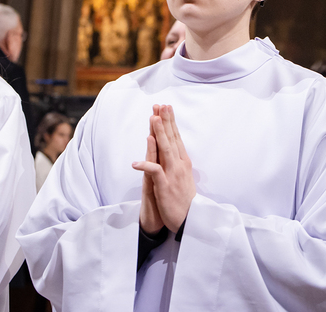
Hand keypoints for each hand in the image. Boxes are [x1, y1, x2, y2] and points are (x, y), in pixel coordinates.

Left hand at [132, 104, 194, 232]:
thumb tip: (174, 146)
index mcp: (183, 161)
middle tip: (161, 105)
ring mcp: (172, 175)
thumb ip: (177, 160)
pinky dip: (146, 166)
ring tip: (153, 119)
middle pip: (171, 139)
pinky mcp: (165, 187)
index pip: (176, 137)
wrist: (189, 219)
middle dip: (165, 121)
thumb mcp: (183, 175)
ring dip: (159, 134)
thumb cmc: (184, 198)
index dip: (170, 122)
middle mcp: (179, 164)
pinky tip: (136, 162)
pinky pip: (154, 173)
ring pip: (165, 150)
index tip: (166, 107)